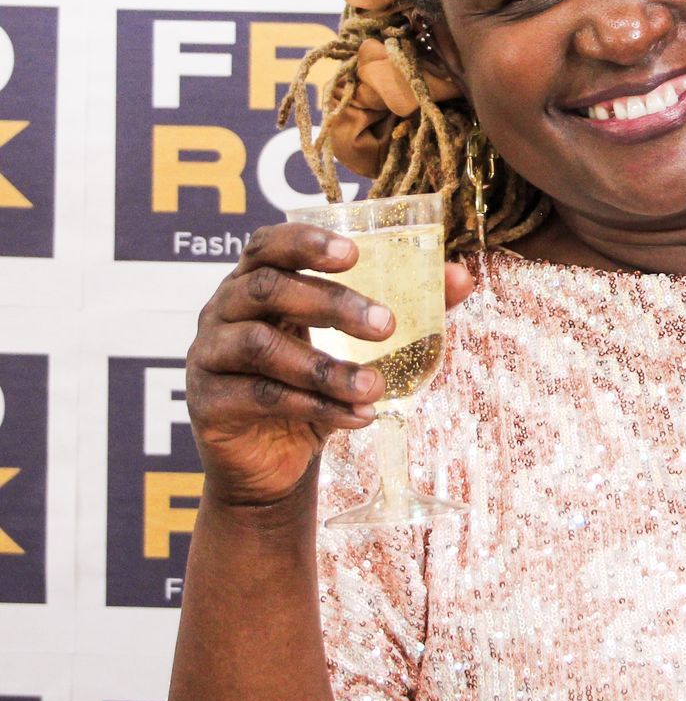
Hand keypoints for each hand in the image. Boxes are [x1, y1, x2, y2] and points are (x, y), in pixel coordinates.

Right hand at [185, 222, 475, 509]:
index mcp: (257, 281)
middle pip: (268, 289)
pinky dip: (317, 407)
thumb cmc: (315, 383)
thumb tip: (462, 276)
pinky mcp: (209, 402)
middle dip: (331, 303)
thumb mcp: (358, 344)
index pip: (269, 244)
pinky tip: (358, 417)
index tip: (353, 252)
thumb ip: (408, 305)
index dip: (305, 241)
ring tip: (375, 387)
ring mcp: (209, 355)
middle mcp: (225, 310)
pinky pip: (263, 397)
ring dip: (326, 368)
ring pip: (263, 348)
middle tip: (387, 326)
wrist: (273, 459)